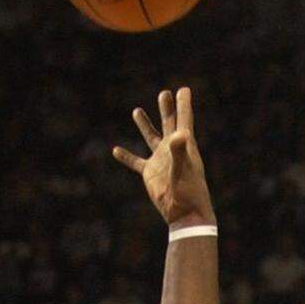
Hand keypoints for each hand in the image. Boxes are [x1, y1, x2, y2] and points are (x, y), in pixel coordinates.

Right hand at [114, 87, 214, 226]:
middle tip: (164, 93)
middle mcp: (172, 150)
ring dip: (144, 125)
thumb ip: (180, 151)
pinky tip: (116, 150)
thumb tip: (180, 133)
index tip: (184, 89)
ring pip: (151, 138)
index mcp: (184, 145)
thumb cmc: (188, 193)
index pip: (184, 119)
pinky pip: (136, 162)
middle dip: (167, 108)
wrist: (184, 214)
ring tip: (136, 110)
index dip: (184, 104)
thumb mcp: (183, 169)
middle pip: (169, 123)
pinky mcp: (151, 174)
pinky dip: (126, 157)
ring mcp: (160, 161)